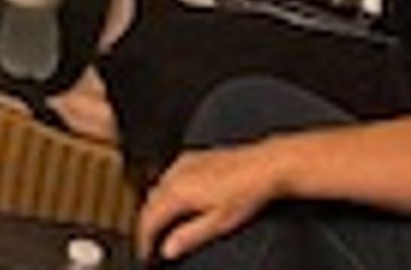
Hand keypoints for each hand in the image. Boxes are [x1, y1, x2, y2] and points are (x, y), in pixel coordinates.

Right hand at [138, 139, 289, 259]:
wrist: (265, 166)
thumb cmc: (247, 193)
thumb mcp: (218, 224)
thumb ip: (189, 236)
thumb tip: (169, 249)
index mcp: (178, 192)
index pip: (150, 220)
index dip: (145, 239)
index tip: (146, 253)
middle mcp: (176, 174)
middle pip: (150, 203)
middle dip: (148, 224)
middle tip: (152, 242)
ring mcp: (183, 163)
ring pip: (157, 187)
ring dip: (155, 207)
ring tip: (162, 224)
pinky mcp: (193, 157)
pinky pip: (168, 175)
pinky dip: (165, 191)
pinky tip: (176, 198)